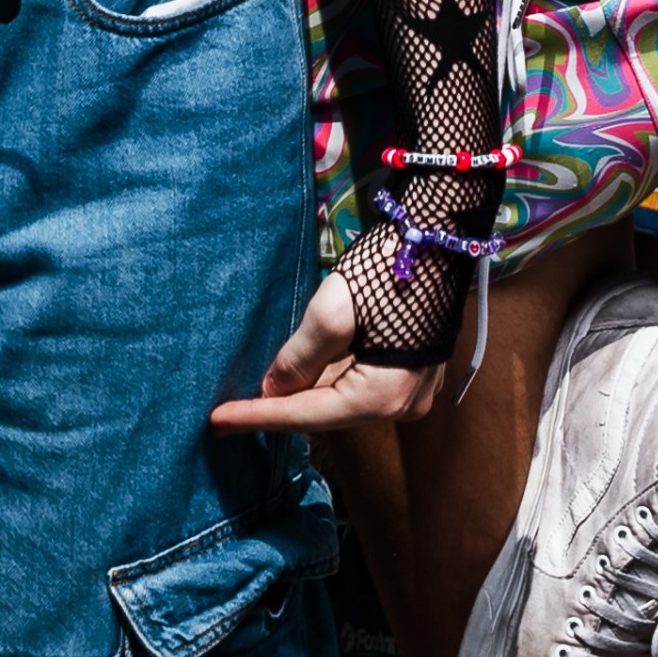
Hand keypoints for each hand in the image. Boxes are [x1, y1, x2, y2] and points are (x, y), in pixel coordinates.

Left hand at [209, 274, 448, 430]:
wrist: (440, 235)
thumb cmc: (386, 270)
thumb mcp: (332, 311)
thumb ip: (299, 358)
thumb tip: (273, 390)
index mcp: (384, 397)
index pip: (307, 416)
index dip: (258, 417)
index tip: (217, 421)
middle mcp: (402, 406)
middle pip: (326, 412)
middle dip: (280, 407)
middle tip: (230, 409)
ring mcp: (412, 390)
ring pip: (342, 398)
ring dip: (302, 393)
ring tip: (255, 393)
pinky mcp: (412, 370)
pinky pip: (358, 384)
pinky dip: (326, 380)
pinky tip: (298, 373)